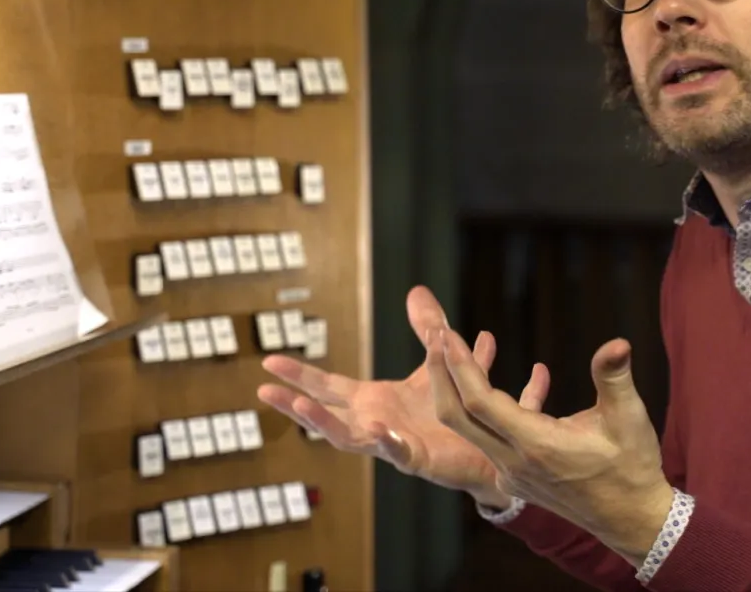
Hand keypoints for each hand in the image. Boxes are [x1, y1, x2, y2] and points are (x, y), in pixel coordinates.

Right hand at [257, 286, 549, 507]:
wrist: (485, 445)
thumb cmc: (453, 410)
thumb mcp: (437, 364)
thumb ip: (430, 330)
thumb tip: (420, 291)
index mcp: (372, 401)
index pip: (327, 386)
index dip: (299, 375)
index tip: (269, 361)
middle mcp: (372, 422)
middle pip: (324, 412)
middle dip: (294, 401)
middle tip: (264, 387)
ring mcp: (389, 442)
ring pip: (347, 437)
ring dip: (323, 423)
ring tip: (300, 408)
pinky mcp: (415, 458)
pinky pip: (397, 450)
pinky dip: (387, 440)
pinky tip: (378, 429)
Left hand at [426, 325, 673, 565]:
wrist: (630, 519)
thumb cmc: (632, 467)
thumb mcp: (629, 418)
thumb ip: (615, 377)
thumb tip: (618, 342)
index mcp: (536, 444)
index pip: (480, 402)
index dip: (460, 366)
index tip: (448, 335)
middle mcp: (515, 461)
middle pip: (458, 417)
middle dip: (442, 375)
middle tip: (438, 336)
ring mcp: (513, 473)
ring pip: (471, 430)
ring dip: (460, 391)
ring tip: (462, 354)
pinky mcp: (518, 478)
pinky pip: (492, 439)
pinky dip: (491, 409)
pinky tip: (531, 383)